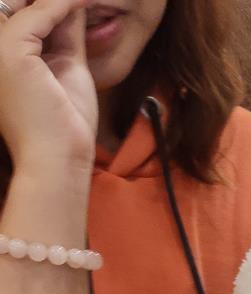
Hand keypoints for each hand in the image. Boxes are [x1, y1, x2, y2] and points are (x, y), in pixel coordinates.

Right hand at [0, 0, 96, 171]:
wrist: (59, 159)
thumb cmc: (64, 124)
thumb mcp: (67, 65)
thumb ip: (65, 30)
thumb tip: (73, 1)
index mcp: (2, 54)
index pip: (18, 10)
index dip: (45, 5)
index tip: (72, 2)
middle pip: (16, 4)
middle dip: (47, 0)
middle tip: (76, 0)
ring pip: (25, 3)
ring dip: (56, 0)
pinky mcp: (10, 49)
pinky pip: (39, 13)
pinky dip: (63, 5)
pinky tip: (82, 2)